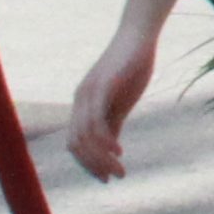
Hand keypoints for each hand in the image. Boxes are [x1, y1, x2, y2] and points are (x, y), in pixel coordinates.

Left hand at [66, 30, 156, 182]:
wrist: (139, 36)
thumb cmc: (133, 66)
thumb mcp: (122, 101)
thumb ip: (113, 123)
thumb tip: (111, 149)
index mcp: (83, 104)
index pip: (75, 143)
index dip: (88, 164)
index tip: (107, 178)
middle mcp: (80, 100)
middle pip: (75, 144)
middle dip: (93, 166)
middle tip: (115, 178)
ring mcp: (88, 93)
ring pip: (84, 137)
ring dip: (100, 160)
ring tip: (120, 171)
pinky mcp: (101, 87)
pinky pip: (96, 121)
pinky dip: (104, 141)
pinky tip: (119, 151)